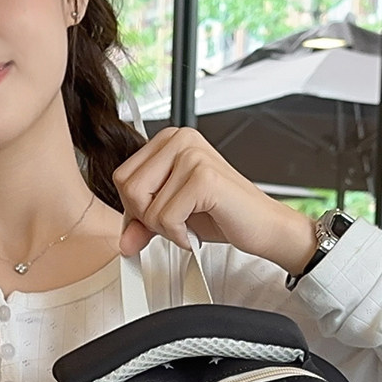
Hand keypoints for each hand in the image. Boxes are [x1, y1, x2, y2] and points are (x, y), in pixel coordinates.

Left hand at [112, 126, 318, 277]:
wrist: (260, 226)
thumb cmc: (221, 214)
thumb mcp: (172, 216)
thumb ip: (143, 224)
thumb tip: (123, 243)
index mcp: (170, 140)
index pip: (121, 176)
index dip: (136, 206)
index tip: (162, 215)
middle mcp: (180, 139)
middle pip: (128, 189)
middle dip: (148, 217)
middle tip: (177, 221)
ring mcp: (193, 154)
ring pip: (145, 205)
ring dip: (165, 228)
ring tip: (189, 224)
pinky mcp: (203, 176)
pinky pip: (166, 218)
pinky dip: (179, 235)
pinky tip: (196, 232)